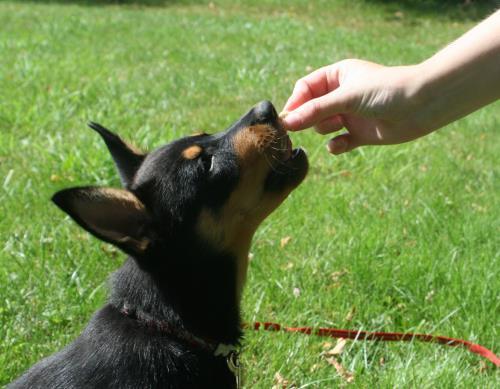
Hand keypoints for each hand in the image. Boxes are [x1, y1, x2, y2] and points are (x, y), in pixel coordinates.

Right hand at [282, 59, 430, 153]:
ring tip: (338, 125)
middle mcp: (342, 95)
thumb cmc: (386, 91)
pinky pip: (338, 143)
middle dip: (307, 118)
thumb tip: (287, 123)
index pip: (305, 88)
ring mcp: (350, 115)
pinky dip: (337, 146)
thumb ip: (315, 110)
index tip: (286, 119)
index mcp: (337, 76)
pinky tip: (340, 145)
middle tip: (298, 129)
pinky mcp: (360, 134)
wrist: (422, 105)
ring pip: (322, 126)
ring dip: (325, 129)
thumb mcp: (346, 97)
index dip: (295, 102)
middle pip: (311, 109)